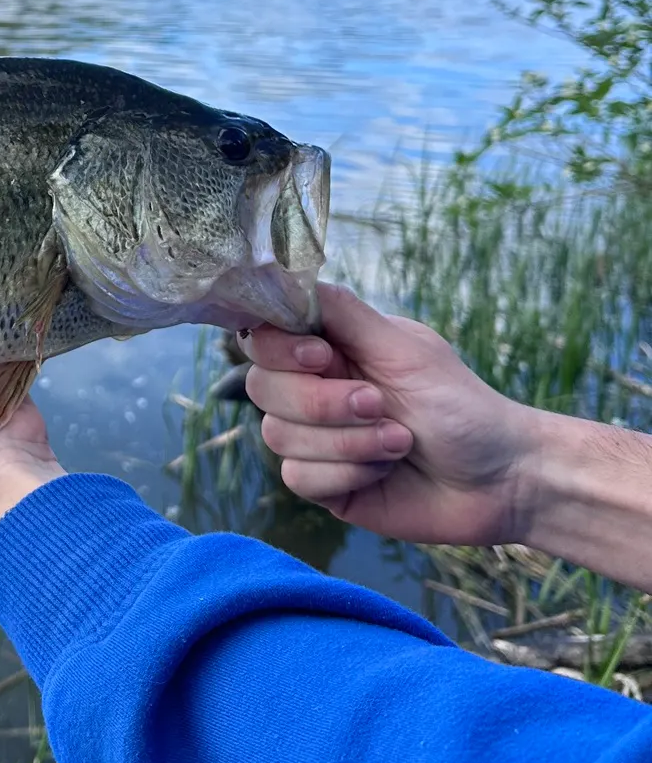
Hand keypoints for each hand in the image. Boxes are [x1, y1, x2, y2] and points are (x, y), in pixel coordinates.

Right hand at [242, 284, 535, 545]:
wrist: (501, 480)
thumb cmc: (461, 406)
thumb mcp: (404, 349)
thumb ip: (342, 313)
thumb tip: (287, 280)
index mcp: (328, 349)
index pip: (262, 337)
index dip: (279, 349)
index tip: (322, 356)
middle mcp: (312, 389)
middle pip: (262, 387)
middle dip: (322, 403)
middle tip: (380, 405)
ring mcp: (315, 438)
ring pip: (278, 435)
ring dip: (347, 442)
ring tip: (400, 442)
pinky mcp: (323, 483)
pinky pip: (298, 477)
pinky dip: (346, 474)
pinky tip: (384, 471)